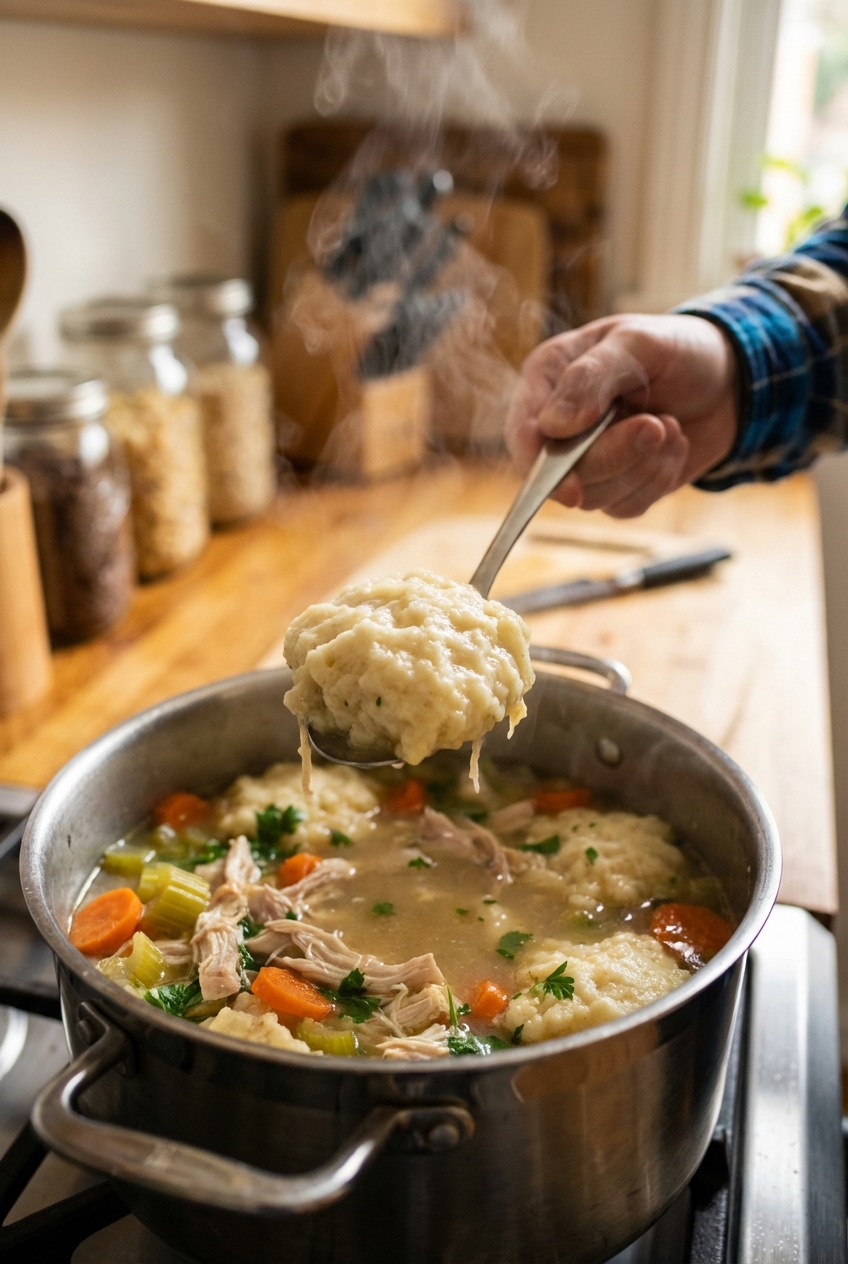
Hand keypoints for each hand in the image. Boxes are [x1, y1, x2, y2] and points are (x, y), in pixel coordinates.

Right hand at [505, 313, 738, 516]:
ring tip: (669, 425)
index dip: (539, 464)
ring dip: (643, 465)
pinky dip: (658, 480)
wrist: (729, 379)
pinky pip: (625, 506)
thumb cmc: (677, 349)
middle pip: (561, 473)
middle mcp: (559, 425)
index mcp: (548, 379)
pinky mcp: (617, 486)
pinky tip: (674, 446)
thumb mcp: (637, 343)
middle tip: (657, 425)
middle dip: (615, 454)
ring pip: (595, 496)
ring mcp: (587, 460)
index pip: (523, 433)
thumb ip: (590, 377)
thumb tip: (553, 426)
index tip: (571, 486)